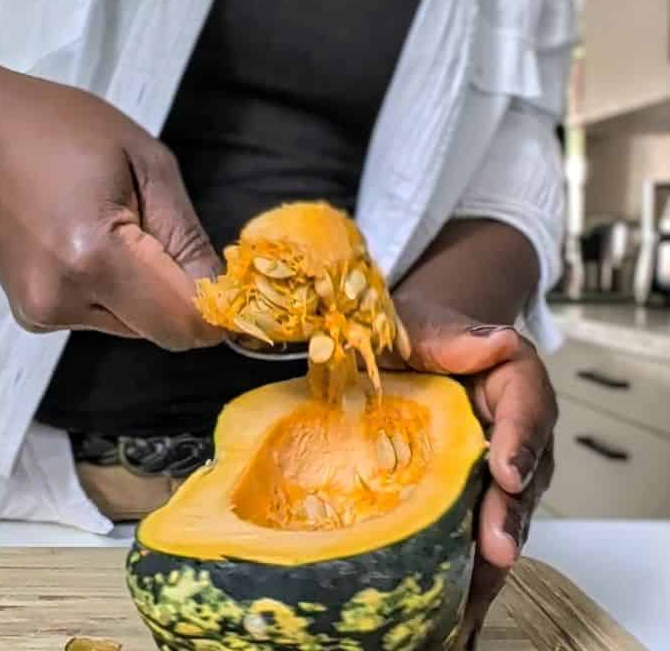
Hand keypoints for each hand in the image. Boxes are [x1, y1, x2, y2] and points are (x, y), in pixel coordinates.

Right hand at [0, 61, 222, 349]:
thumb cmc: (57, 127)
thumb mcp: (144, 160)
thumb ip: (186, 234)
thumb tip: (219, 294)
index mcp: (94, 256)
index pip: (182, 320)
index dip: (216, 307)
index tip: (227, 276)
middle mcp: (63, 301)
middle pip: (161, 328)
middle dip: (179, 291)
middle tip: (157, 225)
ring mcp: (41, 314)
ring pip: (134, 323)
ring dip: (144, 287)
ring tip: (109, 221)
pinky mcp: (31, 315)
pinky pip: (102, 315)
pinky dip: (113, 288)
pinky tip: (84, 238)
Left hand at [386, 296, 556, 649]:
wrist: (403, 349)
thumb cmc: (412, 332)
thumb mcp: (420, 322)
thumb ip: (454, 335)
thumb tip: (496, 340)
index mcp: (513, 375)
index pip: (528, 405)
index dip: (521, 441)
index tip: (506, 473)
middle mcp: (519, 426)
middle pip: (526, 471)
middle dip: (510, 513)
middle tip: (497, 548)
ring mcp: (504, 465)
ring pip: (510, 511)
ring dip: (494, 551)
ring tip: (475, 592)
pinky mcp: (480, 496)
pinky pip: (485, 532)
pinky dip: (474, 571)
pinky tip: (459, 609)